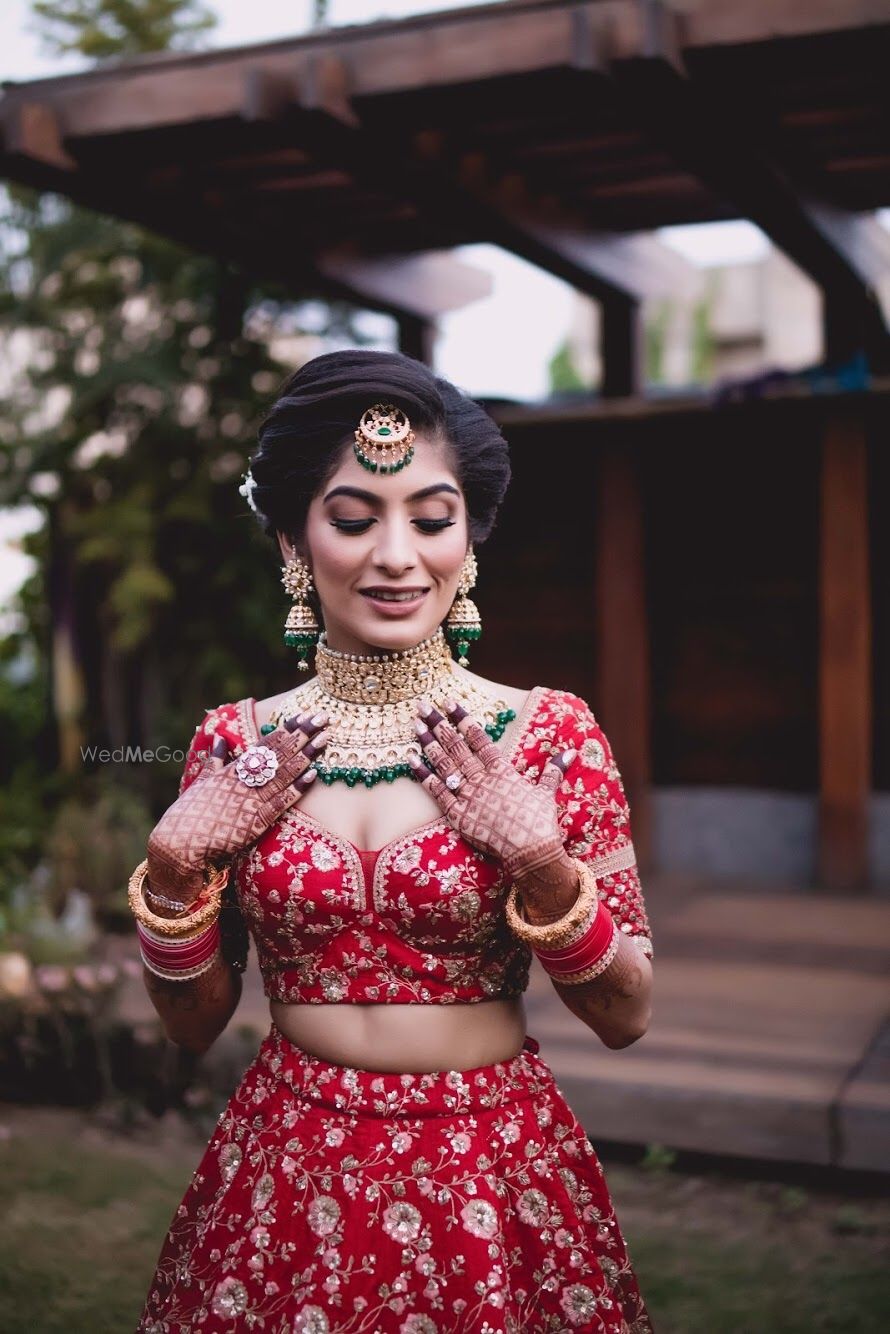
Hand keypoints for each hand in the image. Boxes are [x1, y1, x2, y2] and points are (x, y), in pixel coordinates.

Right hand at [146, 712, 328, 903]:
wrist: (179, 842)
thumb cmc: (190, 812)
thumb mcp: (201, 780)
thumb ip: (215, 759)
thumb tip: (219, 738)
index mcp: (233, 769)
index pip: (264, 744)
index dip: (286, 729)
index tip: (303, 715)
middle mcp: (243, 780)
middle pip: (278, 754)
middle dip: (302, 735)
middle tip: (322, 718)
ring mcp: (250, 800)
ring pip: (283, 773)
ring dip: (305, 756)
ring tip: (323, 740)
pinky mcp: (254, 822)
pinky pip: (280, 802)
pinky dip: (296, 788)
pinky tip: (312, 775)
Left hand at [408, 699, 575, 889]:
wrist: (529, 851)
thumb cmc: (540, 822)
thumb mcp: (547, 793)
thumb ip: (554, 770)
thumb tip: (570, 752)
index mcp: (502, 770)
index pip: (479, 738)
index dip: (463, 718)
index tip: (450, 702)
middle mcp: (482, 778)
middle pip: (456, 746)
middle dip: (439, 724)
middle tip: (423, 705)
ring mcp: (468, 796)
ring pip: (444, 764)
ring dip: (429, 743)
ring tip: (416, 725)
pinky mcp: (458, 815)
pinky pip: (437, 791)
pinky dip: (423, 774)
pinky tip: (411, 759)